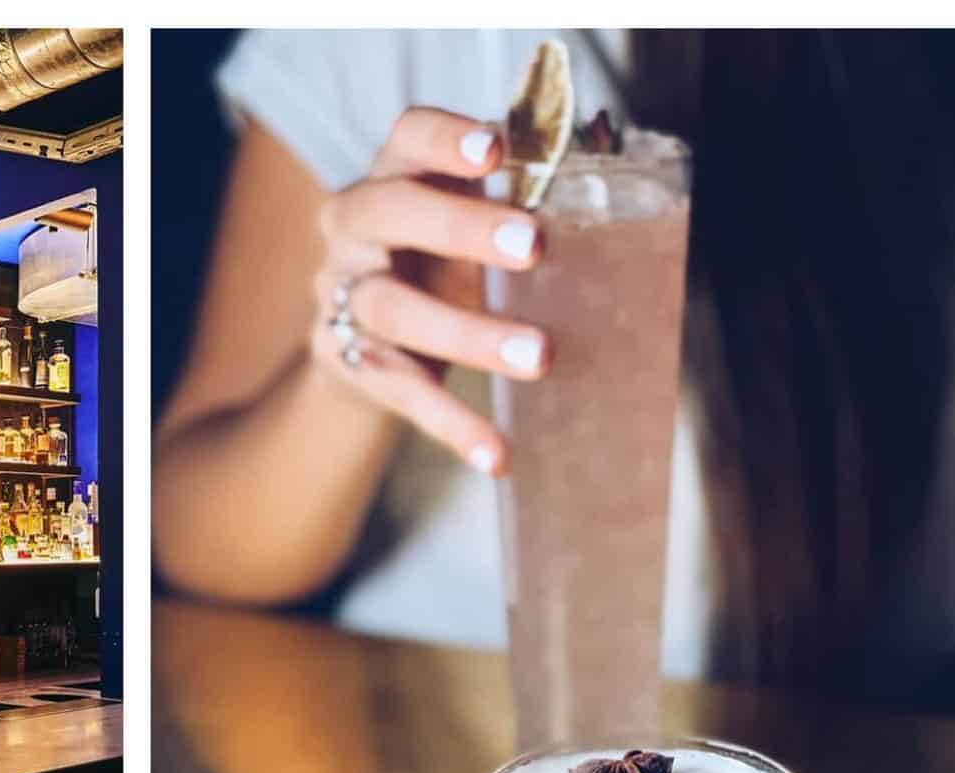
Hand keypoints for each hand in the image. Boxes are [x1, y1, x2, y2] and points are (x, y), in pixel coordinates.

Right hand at [310, 108, 549, 474]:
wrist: (367, 343)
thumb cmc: (439, 263)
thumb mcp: (467, 225)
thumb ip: (515, 205)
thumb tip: (613, 197)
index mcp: (391, 177)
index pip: (405, 138)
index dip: (443, 139)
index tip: (494, 154)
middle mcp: (353, 229)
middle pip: (387, 212)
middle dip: (460, 226)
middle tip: (535, 247)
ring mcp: (340, 295)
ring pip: (390, 308)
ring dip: (467, 333)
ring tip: (539, 356)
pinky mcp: (345, 360)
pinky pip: (398, 391)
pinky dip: (450, 425)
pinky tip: (496, 453)